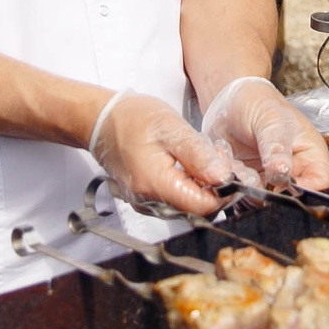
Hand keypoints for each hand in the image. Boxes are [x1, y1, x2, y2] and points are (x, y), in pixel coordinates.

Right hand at [87, 91, 231, 216]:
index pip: (203, 207)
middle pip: (198, 209)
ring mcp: (146, 204)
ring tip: (201, 155)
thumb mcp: (171, 128)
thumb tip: (223, 177)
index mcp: (156, 185)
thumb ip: (199, 155)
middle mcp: (149, 202)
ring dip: (203, 185)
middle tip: (215, 155)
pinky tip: (189, 164)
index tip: (227, 167)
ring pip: (189, 206)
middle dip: (214, 186)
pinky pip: (176, 201)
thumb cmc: (132, 119)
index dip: (223, 191)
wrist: (101, 120)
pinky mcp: (146, 200)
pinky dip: (189, 185)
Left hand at [200, 77, 328, 190]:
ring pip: (262, 201)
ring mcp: (269, 180)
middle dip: (268, 193)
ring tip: (235, 162)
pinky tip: (226, 160)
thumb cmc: (260, 104)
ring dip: (245, 186)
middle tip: (251, 177)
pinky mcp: (249, 183)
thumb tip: (282, 173)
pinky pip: (241, 195)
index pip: (319, 184)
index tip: (281, 189)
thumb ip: (277, 149)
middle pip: (290, 199)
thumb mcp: (273, 122)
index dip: (304, 193)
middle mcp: (293, 173)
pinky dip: (231, 183)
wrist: (231, 102)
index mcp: (310, 156)